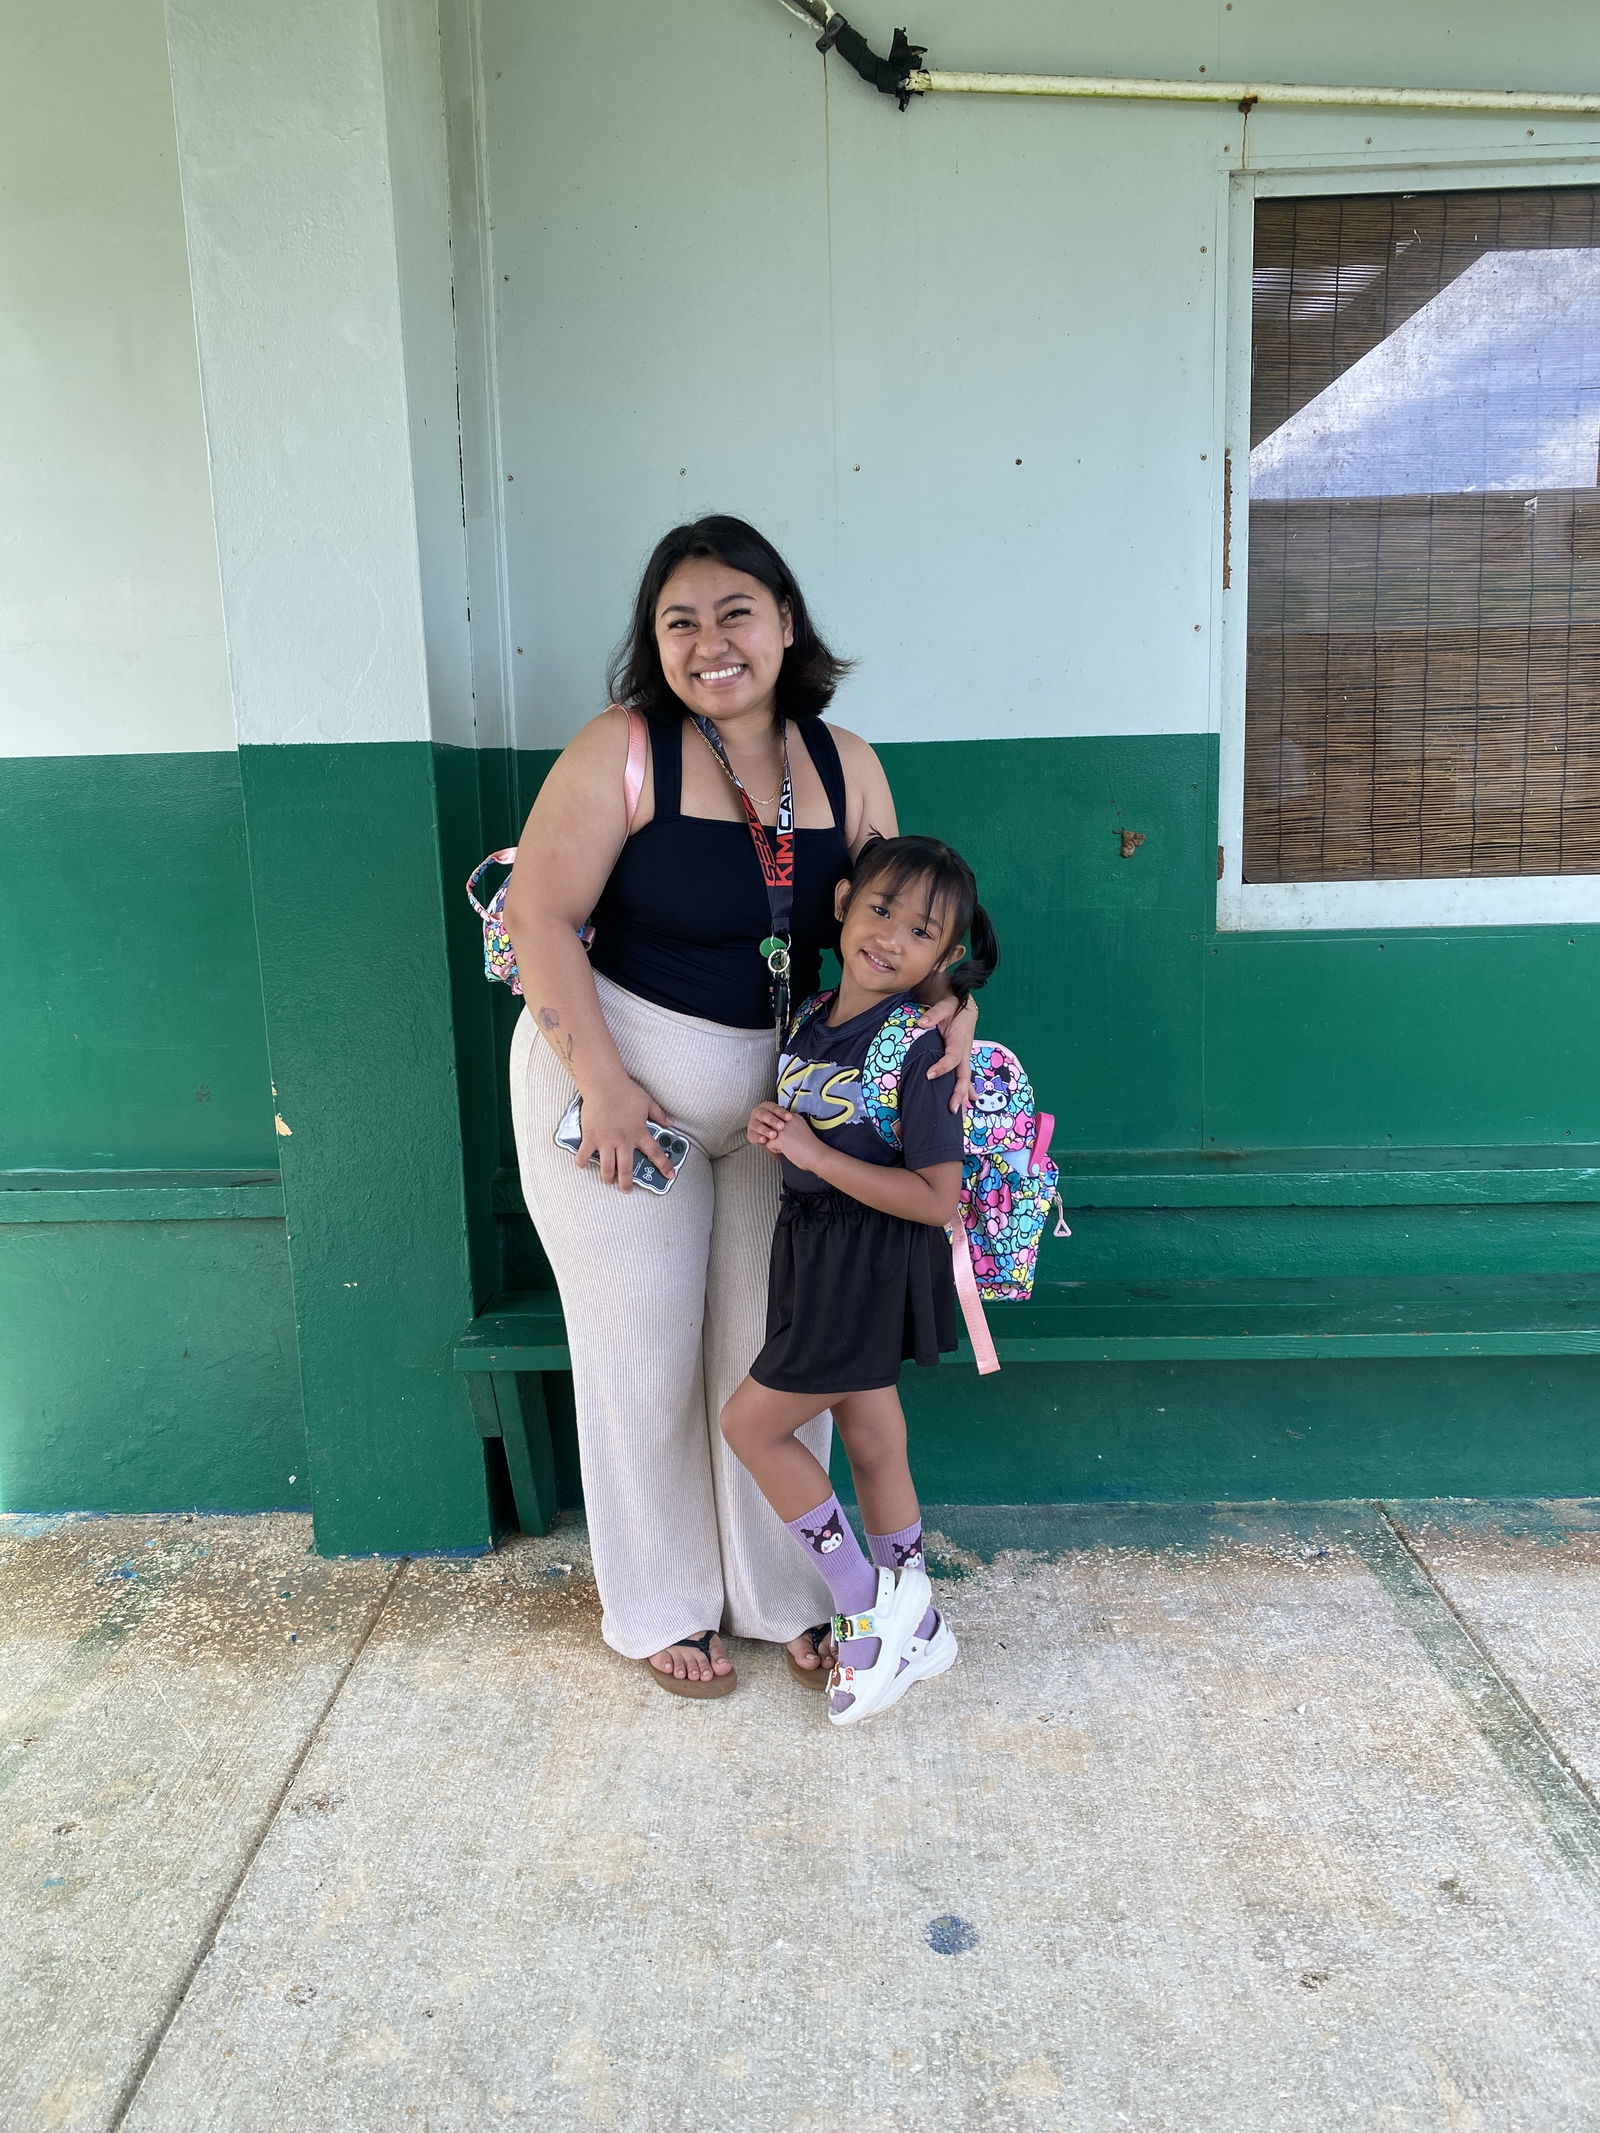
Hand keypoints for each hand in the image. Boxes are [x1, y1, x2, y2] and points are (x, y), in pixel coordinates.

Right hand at [577, 1076, 677, 1190]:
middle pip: (626, 1170)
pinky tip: (583, 1165)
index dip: (664, 1166)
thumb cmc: (626, 1091)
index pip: (656, 1153)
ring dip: (608, 1178)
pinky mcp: (590, 1137)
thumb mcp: (648, 1102)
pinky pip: (584, 1155)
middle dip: (627, 1184)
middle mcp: (623, 1141)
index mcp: (639, 1133)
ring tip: (608, 1181)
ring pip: (607, 1168)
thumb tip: (670, 1122)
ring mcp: (606, 1141)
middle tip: (627, 1189)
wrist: (604, 1084)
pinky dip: (582, 1162)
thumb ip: (659, 1114)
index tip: (670, 1176)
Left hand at [748, 1101, 826, 1173]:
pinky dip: (776, 1150)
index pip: (777, 1119)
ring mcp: (782, 1128)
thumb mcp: (801, 1129)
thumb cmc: (811, 1147)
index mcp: (793, 1117)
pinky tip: (787, 1150)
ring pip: (768, 1134)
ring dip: (775, 1142)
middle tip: (789, 1142)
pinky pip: (768, 1144)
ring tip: (788, 1145)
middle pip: (771, 1126)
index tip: (790, 1137)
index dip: (780, 1130)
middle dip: (776, 1135)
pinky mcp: (779, 1138)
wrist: (816, 1154)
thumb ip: (790, 1126)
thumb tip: (779, 1129)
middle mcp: (787, 1120)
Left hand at [917, 995, 977, 1114]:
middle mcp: (964, 1052)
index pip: (952, 1058)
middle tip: (951, 1109)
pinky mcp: (962, 1060)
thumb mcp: (944, 1005)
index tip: (929, 1075)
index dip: (942, 1067)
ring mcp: (964, 1058)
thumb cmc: (954, 1006)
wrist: (965, 1006)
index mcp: (959, 1041)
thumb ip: (934, 1014)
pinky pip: (964, 1078)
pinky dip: (966, 1092)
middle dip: (959, 1093)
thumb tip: (922, 1023)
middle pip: (964, 1076)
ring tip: (960, 1116)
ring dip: (963, 1098)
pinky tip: (967, 1104)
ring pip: (965, 1081)